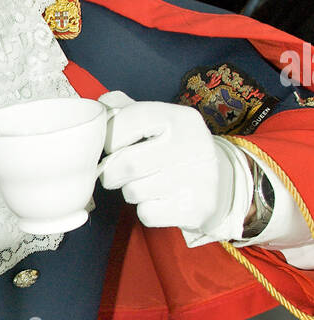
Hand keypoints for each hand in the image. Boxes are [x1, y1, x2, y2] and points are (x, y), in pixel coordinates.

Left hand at [97, 91, 236, 232]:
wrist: (220, 182)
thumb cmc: (176, 149)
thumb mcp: (160, 122)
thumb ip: (127, 110)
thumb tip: (100, 106)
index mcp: (180, 118)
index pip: (127, 120)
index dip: (110, 137)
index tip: (113, 145)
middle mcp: (192, 145)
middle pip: (126, 163)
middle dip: (112, 172)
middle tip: (118, 172)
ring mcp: (197, 179)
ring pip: (133, 191)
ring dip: (129, 191)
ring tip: (146, 184)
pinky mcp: (195, 209)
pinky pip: (146, 213)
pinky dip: (145, 210)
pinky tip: (160, 200)